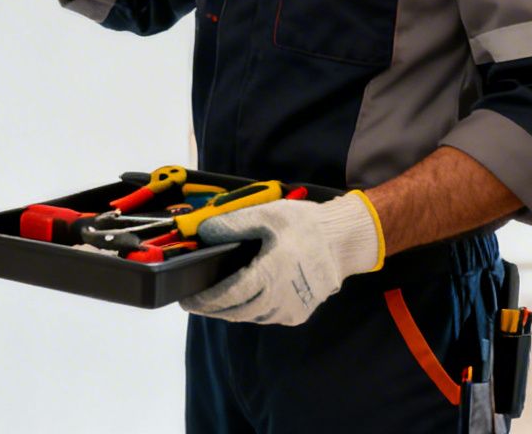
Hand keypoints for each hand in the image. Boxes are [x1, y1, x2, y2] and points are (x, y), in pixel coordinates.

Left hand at [180, 194, 381, 325]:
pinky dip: (251, 310)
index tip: (187, 300)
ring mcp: (290, 311)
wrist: (344, 241)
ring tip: (216, 300)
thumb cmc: (306, 226)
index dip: (204, 301)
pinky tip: (244, 298)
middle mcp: (278, 300)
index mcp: (268, 276)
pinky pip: (267, 316)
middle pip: (235, 312)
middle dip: (212, 308)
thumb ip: (232, 224)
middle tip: (196, 301)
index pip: (226, 296)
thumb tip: (203, 231)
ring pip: (251, 316)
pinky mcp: (299, 315)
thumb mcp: (267, 215)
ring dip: (231, 310)